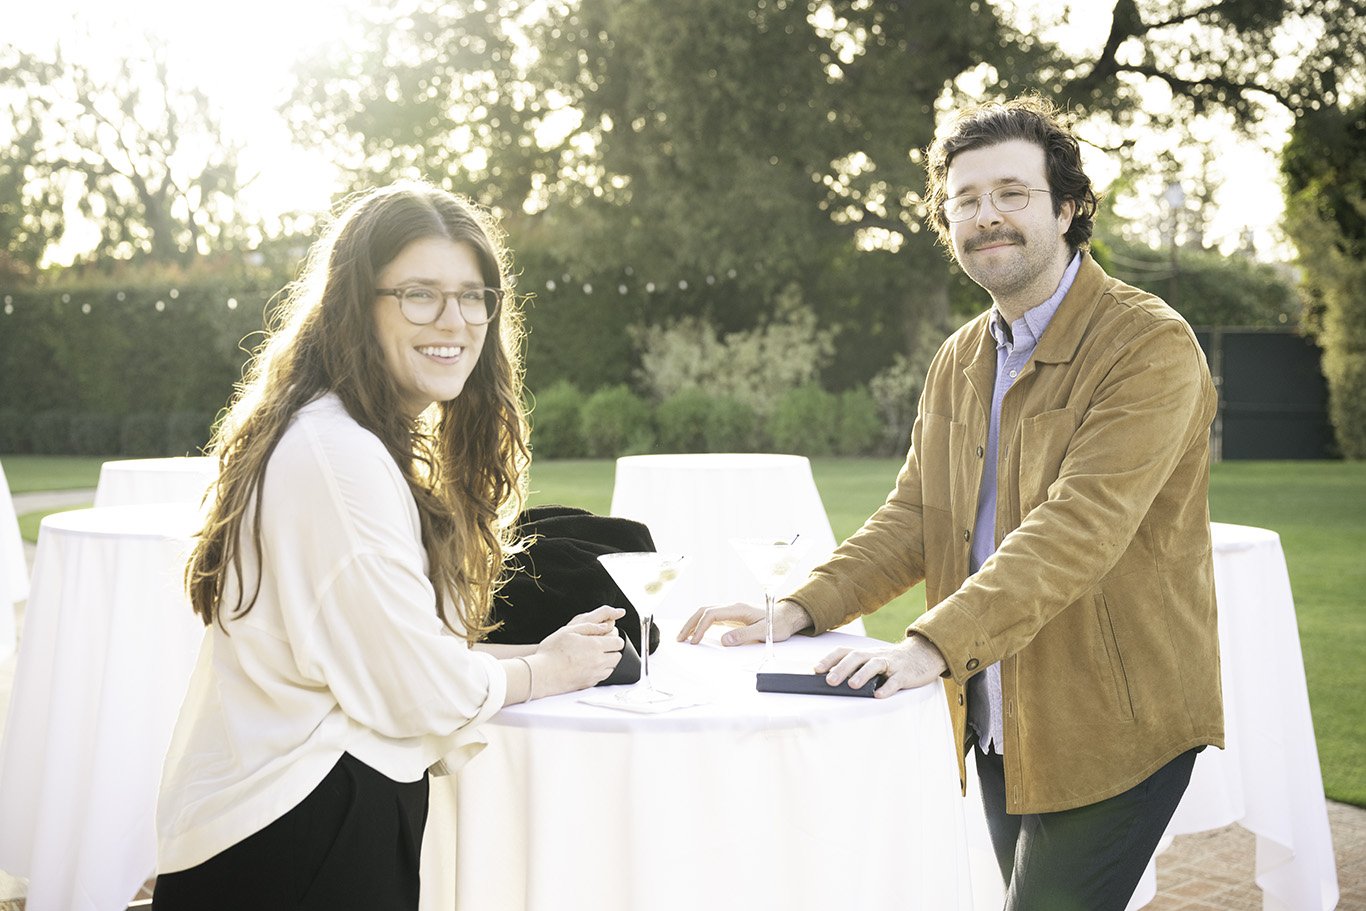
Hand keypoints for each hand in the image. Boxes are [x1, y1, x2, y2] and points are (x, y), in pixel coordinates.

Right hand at [532, 606, 624, 695]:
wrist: (542, 674)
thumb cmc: (552, 652)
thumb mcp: (569, 630)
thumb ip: (590, 627)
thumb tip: (605, 626)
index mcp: (595, 646)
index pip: (618, 643)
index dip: (614, 638)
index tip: (607, 637)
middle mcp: (598, 661)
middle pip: (618, 656)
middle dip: (612, 650)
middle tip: (601, 646)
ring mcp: (594, 674)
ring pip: (612, 668)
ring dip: (607, 661)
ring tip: (594, 656)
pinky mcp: (589, 683)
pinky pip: (602, 677)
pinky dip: (600, 671)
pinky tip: (589, 666)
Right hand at [676, 599, 812, 645]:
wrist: (788, 617)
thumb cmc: (778, 624)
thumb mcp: (764, 632)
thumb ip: (744, 635)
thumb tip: (724, 640)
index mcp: (738, 609)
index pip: (712, 615)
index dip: (700, 627)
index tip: (694, 641)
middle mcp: (733, 607)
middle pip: (704, 611)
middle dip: (690, 624)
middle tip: (680, 638)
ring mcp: (732, 611)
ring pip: (706, 613)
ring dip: (693, 623)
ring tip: (683, 636)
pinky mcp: (733, 616)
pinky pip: (712, 618)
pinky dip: (701, 624)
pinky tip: (696, 633)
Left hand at [815, 634, 947, 697]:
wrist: (923, 655)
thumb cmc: (890, 662)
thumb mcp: (871, 661)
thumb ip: (854, 669)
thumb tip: (830, 679)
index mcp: (866, 653)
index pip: (844, 651)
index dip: (829, 659)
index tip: (816, 670)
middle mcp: (876, 655)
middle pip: (857, 657)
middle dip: (842, 668)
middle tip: (830, 681)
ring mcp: (891, 663)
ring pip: (875, 665)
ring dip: (862, 674)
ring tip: (852, 686)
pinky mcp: (905, 674)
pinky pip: (896, 680)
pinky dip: (887, 688)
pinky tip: (879, 696)